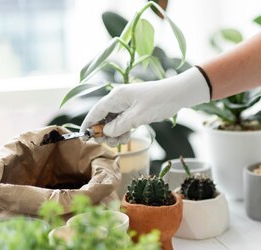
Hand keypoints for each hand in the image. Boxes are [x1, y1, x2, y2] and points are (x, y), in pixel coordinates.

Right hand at [80, 67, 209, 145]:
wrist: (177, 95)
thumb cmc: (159, 101)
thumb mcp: (138, 116)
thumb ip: (120, 125)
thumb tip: (106, 132)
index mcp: (116, 96)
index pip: (96, 111)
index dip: (88, 123)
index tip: (83, 136)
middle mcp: (119, 100)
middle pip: (103, 118)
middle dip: (103, 131)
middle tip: (109, 142)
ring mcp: (127, 105)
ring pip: (113, 122)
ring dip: (114, 133)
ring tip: (121, 140)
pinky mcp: (135, 111)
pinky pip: (123, 123)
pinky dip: (123, 131)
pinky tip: (127, 136)